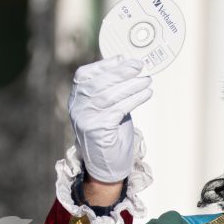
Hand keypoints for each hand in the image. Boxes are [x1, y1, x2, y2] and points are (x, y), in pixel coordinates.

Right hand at [68, 55, 151, 183]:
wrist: (106, 165)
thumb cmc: (110, 132)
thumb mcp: (108, 107)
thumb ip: (112, 88)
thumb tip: (129, 65)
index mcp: (76, 98)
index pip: (84, 75)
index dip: (104, 65)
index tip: (123, 58)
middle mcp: (77, 108)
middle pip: (97, 84)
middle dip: (120, 72)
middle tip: (139, 66)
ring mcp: (85, 120)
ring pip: (108, 96)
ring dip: (131, 85)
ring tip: (147, 80)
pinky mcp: (97, 131)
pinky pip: (117, 110)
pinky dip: (134, 99)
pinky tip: (146, 94)